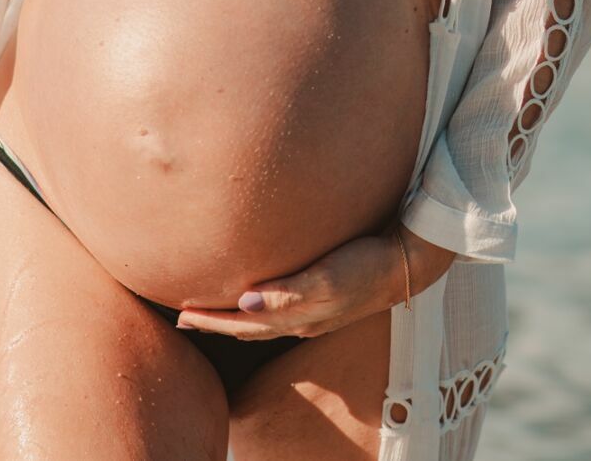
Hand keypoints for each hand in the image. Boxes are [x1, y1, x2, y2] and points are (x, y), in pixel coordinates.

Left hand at [172, 225, 458, 339]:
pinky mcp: (328, 297)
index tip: (181, 314)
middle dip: (216, 323)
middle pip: (249, 328)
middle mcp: (304, 320)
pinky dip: (260, 309)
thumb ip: (288, 292)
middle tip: (184, 317)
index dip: (212, 320)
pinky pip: (282, 311)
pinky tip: (258, 296)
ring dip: (235, 319)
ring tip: (212, 310)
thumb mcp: (329, 278)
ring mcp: (317, 312)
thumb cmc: (367, 262)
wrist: (409, 261)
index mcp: (299, 316)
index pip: (244, 325)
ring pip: (265, 322)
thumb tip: (243, 305)